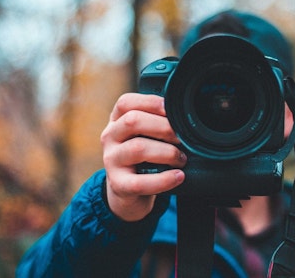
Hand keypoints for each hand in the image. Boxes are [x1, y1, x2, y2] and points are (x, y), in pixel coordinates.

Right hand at [100, 93, 185, 220]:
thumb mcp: (147, 135)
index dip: (151, 102)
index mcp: (117, 120)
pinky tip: (179, 176)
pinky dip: (163, 180)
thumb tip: (185, 117)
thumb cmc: (145, 157)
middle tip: (183, 138)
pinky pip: (140, 182)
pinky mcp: (118, 185)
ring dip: (167, 152)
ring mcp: (111, 161)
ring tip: (182, 159)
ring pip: (138, 149)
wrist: (130, 193)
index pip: (126, 103)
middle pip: (132, 121)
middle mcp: (110, 137)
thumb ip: (158, 122)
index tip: (173, 110)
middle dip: (164, 127)